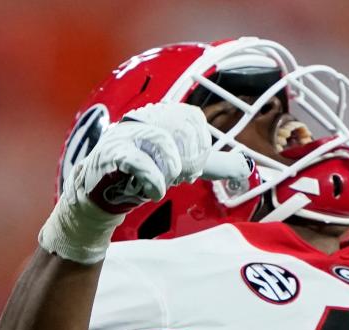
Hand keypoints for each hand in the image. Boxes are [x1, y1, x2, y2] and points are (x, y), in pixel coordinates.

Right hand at [41, 103, 212, 263]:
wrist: (102, 195)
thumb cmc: (141, 174)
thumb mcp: (182, 165)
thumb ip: (211, 164)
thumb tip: (245, 166)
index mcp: (160, 118)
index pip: (192, 116)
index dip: (201, 144)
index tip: (194, 168)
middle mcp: (143, 119)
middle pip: (179, 126)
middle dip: (188, 159)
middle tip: (180, 177)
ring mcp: (125, 133)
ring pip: (160, 140)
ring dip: (171, 168)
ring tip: (168, 182)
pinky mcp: (111, 153)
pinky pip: (138, 160)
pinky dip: (153, 180)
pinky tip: (155, 192)